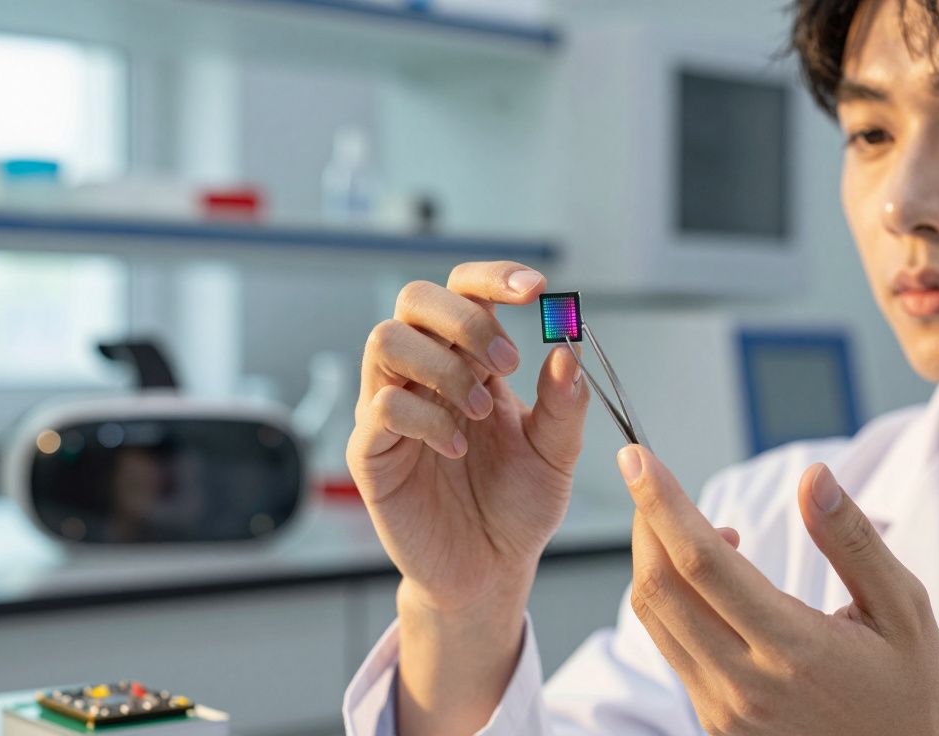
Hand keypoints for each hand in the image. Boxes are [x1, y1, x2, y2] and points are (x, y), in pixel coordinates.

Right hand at [347, 261, 589, 613]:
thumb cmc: (517, 505)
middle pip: (415, 299)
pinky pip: (380, 406)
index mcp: (471, 360)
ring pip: (386, 341)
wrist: (490, 569)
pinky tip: (457, 447)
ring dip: (443, 366)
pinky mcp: (371, 450)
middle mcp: (426, 374)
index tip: (535, 288)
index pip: (465, 291)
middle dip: (465, 318)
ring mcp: (392, 408)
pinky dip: (426, 418)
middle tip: (507, 362)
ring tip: (479, 411)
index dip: (492, 277)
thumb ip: (565, 403)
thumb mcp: (557, 454)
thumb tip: (568, 348)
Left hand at [617, 445, 938, 735]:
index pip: (704, 562)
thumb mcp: (904, 607)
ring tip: (699, 527)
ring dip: (655, 559)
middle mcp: (747, 684)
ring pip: (656, 620)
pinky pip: (672, 648)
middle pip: (662, 589)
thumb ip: (853, 539)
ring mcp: (724, 710)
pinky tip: (710, 577)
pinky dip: (673, 598)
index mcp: (795, 649)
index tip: (637, 459)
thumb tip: (813, 477)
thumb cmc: (910, 684)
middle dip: (645, 522)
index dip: (663, 503)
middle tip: (650, 477)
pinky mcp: (715, 723)